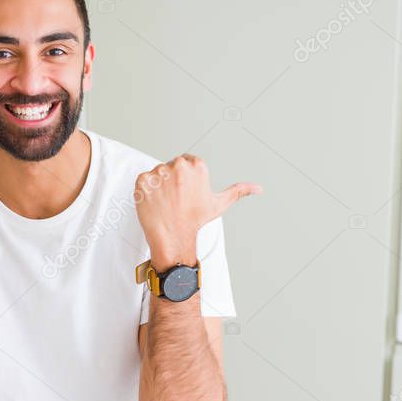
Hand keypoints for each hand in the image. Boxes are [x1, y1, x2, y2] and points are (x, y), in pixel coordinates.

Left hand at [134, 154, 260, 268]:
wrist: (174, 237)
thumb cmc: (195, 221)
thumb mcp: (219, 203)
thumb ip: (238, 191)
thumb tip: (259, 188)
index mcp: (197, 165)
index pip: (185, 163)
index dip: (183, 180)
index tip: (184, 193)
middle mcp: (179, 165)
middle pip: (170, 167)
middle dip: (170, 181)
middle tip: (175, 200)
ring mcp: (159, 173)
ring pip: (156, 174)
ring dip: (158, 186)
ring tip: (165, 203)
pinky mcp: (143, 181)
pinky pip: (142, 182)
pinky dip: (145, 192)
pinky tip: (154, 203)